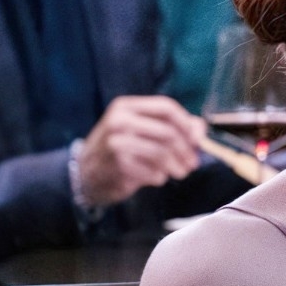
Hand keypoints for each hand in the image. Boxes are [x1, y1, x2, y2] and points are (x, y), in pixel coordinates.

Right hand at [79, 97, 204, 208]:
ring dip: (177, 166)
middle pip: (167, 132)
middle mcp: (118, 121)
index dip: (186, 123)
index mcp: (126, 107)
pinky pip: (151, 172)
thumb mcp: (140, 129)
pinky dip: (160, 177)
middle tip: (193, 164)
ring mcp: (115, 143)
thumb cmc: (119, 148)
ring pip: (161, 153)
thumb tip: (200, 129)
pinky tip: (158, 178)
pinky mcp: (116, 166)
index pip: (166, 107)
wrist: (85, 174)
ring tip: (181, 173)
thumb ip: (171, 125)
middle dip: (185, 150)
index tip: (197, 139)